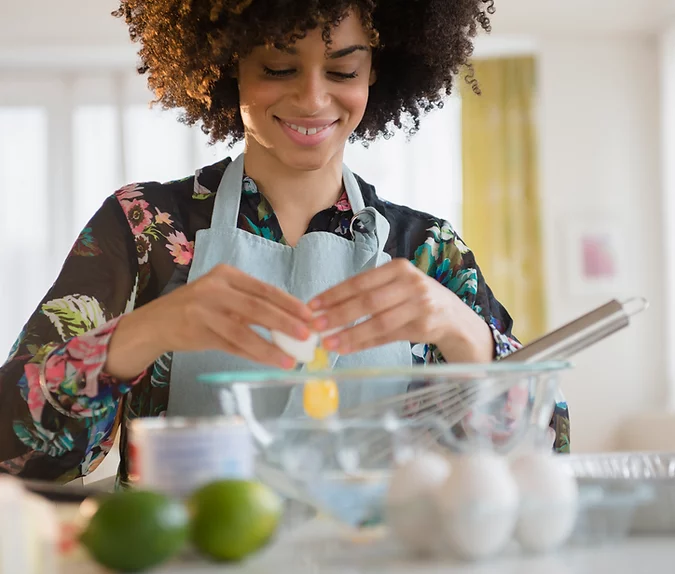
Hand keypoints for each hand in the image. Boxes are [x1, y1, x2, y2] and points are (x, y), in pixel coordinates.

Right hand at [105, 264, 312, 377]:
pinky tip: (270, 362)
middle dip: (286, 323)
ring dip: (271, 346)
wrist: (156, 323)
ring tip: (291, 358)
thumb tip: (292, 321)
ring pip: (245, 329)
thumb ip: (251, 305)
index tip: (310, 315)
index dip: (290, 303)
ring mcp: (204, 309)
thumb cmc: (198, 309)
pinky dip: (254, 355)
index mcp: (227, 274)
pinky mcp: (198, 331)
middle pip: (258, 307)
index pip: (265, 289)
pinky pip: (232, 345)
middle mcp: (215, 288)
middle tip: (307, 336)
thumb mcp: (223, 297)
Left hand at [308, 259, 493, 362]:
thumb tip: (326, 310)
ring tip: (328, 343)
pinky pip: (388, 337)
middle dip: (338, 314)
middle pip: (368, 301)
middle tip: (315, 326)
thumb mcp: (396, 288)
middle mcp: (411, 283)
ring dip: (350, 334)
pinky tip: (347, 349)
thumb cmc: (416, 300)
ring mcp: (420, 305)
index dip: (334, 294)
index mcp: (398, 268)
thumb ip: (368, 294)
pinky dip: (365, 343)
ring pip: (378, 321)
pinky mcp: (424, 326)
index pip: (360, 281)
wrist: (455, 317)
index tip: (312, 305)